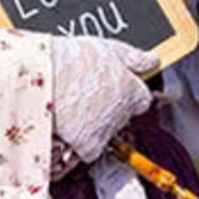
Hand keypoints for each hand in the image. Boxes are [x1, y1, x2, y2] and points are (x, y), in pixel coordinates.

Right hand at [49, 38, 158, 165]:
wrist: (45, 78)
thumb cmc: (73, 60)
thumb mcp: (109, 49)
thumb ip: (135, 58)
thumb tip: (152, 61)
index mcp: (132, 91)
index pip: (142, 99)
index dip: (128, 93)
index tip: (114, 88)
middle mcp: (124, 114)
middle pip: (123, 115)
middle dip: (110, 108)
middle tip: (88, 94)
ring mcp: (107, 131)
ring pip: (106, 132)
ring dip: (95, 124)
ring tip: (74, 106)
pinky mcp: (90, 146)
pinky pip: (90, 150)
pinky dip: (81, 142)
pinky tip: (69, 125)